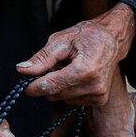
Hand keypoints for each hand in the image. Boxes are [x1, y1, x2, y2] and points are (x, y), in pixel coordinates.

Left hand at [16, 3, 135, 105]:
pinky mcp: (99, 100)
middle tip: (55, 65)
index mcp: (85, 70)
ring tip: (68, 68)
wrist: (113, 38)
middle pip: (55, 94)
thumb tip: (22, 69)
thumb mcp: (62, 40)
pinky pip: (72, 100)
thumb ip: (42, 58)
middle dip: (48, 82)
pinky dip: (68, 89)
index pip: (52, 86)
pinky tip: (76, 76)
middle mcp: (94, 86)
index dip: (34, 86)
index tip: (25, 84)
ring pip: (62, 99)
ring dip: (59, 86)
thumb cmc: (88, 36)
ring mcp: (98, 95)